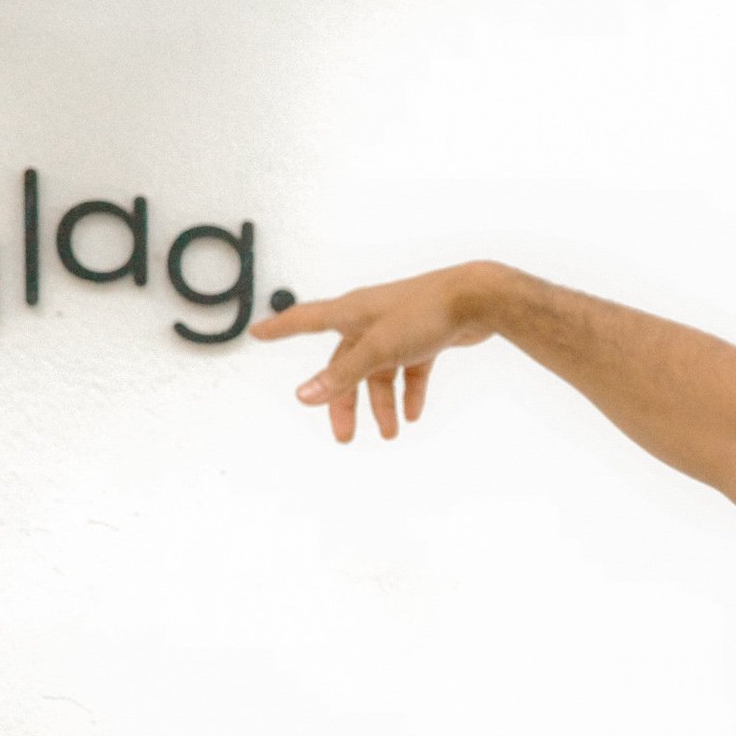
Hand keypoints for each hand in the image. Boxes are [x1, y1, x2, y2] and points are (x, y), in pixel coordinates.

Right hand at [250, 261, 503, 441]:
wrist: (477, 299)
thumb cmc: (425, 311)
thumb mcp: (377, 348)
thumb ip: (342, 374)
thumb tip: (305, 395)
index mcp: (350, 312)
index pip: (304, 319)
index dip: (280, 327)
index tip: (258, 332)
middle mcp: (370, 318)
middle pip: (345, 364)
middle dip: (344, 401)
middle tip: (344, 436)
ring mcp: (397, 328)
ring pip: (380, 372)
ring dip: (382, 403)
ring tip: (389, 433)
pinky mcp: (424, 337)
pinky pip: (410, 369)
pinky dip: (409, 392)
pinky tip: (413, 414)